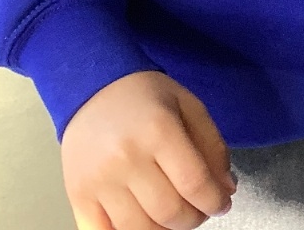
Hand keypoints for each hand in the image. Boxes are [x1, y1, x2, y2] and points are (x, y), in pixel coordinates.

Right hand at [62, 71, 234, 229]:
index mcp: (158, 131)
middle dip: (194, 218)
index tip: (222, 203)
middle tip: (200, 209)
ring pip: (139, 229)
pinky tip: (145, 222)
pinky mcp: (78, 196)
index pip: (194, 183)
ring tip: (174, 214)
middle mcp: (125, 158)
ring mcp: (98, 180)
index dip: (215, 201)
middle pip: (169, 211)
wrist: (92, 88)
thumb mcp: (190, 106)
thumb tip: (226, 189)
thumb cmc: (146, 97)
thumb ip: (213, 147)